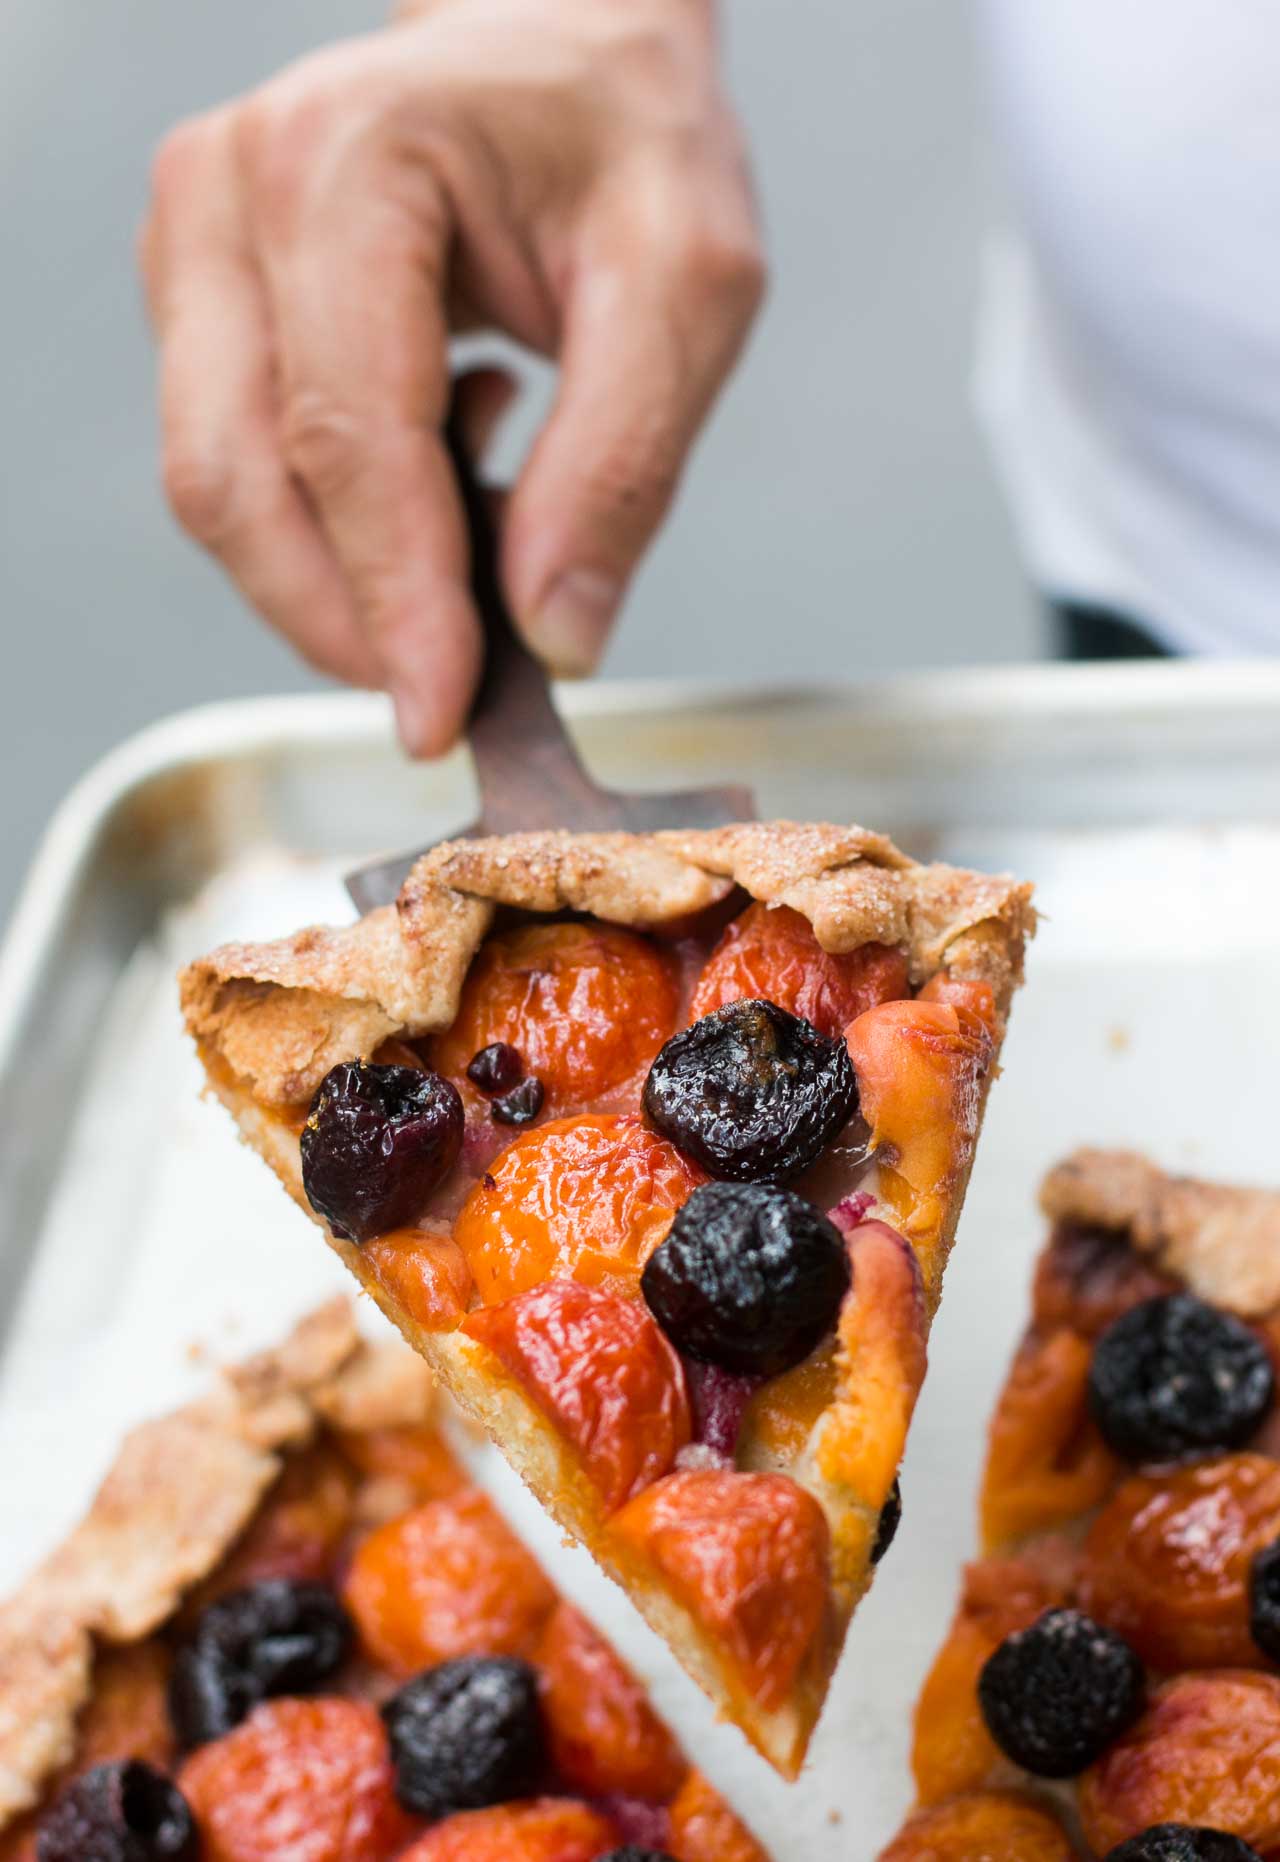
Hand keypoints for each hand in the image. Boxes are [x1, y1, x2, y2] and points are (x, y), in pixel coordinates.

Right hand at [141, 0, 763, 753]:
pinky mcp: (204, 294)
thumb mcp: (687, 286)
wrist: (565, 44)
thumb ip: (623, 466)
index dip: (394, 599)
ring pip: (217, 487)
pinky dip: (332, 525)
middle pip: (238, 479)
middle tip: (450, 692)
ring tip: (474, 540)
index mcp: (347, 162)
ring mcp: (197, 241)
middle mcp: (232, 191)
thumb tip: (552, 633)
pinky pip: (235, 462)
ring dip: (336, 578)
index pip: (345, 436)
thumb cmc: (625, 132)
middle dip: (345, 619)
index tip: (442, 714)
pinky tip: (438, 480)